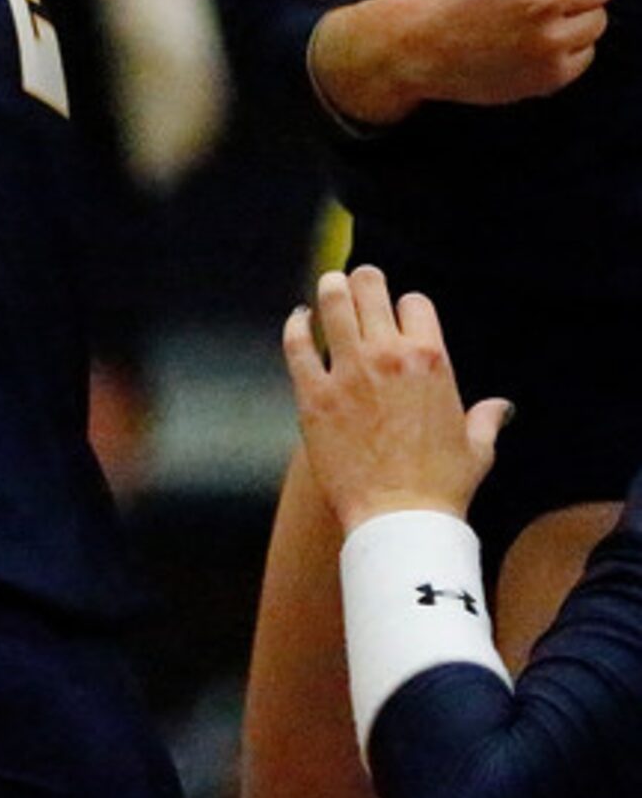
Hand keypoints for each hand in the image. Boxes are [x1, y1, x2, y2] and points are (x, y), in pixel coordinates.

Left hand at [284, 266, 509, 533]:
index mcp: (431, 361)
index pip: (415, 303)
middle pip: (370, 289)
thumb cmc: (442, 486)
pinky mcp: (313, 393)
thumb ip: (486, 418)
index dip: (407, 305)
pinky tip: (299, 319)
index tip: (399, 312)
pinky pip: (297, 344)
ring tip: (330, 284)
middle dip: (365, 281)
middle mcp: (388, 357)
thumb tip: (501, 406)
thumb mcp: (477, 448)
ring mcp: (347, 372)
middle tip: (359, 281)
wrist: (399, 517)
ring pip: (332, 304)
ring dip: (330, 288)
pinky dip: (296, 325)